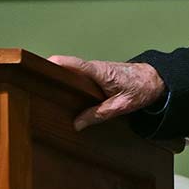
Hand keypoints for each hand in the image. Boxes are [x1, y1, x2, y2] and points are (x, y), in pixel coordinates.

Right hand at [48, 55, 165, 131]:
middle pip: (68, 68)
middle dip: (51, 74)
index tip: (38, 65)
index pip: (74, 64)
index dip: (57, 63)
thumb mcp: (121, 106)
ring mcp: (95, 70)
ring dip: (60, 80)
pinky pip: (80, 77)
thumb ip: (99, 114)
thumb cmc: (141, 88)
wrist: (156, 79)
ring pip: (73, 73)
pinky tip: (63, 95)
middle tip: (32, 84)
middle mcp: (95, 68)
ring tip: (42, 92)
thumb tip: (76, 124)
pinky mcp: (97, 75)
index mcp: (100, 72)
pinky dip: (70, 83)